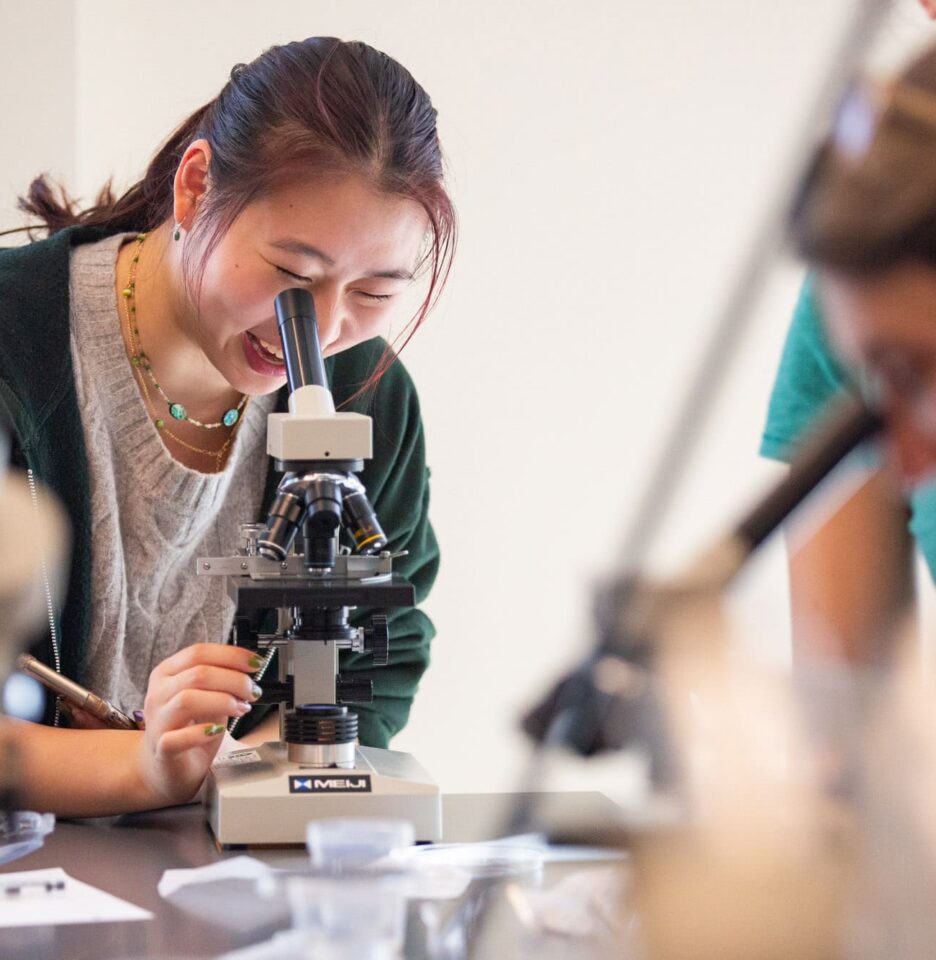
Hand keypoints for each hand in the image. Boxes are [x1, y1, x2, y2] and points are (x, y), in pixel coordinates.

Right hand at [135, 644, 262, 805]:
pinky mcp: (162, 749)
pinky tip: (217, 731)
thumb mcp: (208, 695)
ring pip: (188, 699)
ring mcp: (157, 721)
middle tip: (253, 691)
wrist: (167, 766)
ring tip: (241, 709)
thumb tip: (250, 666)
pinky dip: (201, 733)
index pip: (199, 652)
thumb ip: (222, 679)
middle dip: (234, 680)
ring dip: (223, 701)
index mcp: (167, 673)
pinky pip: (177, 738)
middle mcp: (158, 693)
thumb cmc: (190, 726)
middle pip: (198, 674)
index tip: (256, 663)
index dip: (231, 655)